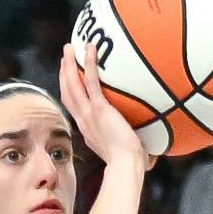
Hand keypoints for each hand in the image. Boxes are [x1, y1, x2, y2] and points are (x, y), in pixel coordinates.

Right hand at [58, 40, 150, 174]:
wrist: (125, 165)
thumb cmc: (128, 162)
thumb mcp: (123, 149)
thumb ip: (129, 140)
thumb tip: (149, 144)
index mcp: (88, 129)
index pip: (74, 107)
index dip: (69, 91)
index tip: (69, 79)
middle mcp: (83, 120)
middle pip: (68, 92)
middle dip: (64, 74)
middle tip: (65, 57)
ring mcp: (89, 113)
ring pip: (72, 85)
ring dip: (68, 65)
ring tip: (69, 48)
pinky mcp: (99, 108)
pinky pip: (91, 81)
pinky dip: (90, 63)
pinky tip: (91, 48)